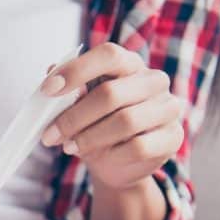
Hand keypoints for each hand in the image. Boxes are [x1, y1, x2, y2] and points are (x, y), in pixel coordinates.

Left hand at [40, 42, 185, 189]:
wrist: (117, 164)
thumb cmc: (95, 128)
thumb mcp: (76, 109)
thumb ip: (68, 91)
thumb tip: (51, 72)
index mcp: (129, 64)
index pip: (108, 55)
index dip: (76, 70)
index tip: (47, 90)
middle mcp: (153, 81)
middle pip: (111, 94)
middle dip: (74, 117)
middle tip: (50, 135)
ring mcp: (168, 107)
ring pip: (125, 121)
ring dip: (90, 138)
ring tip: (70, 148)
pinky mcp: (172, 136)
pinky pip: (139, 147)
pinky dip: (113, 155)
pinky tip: (102, 157)